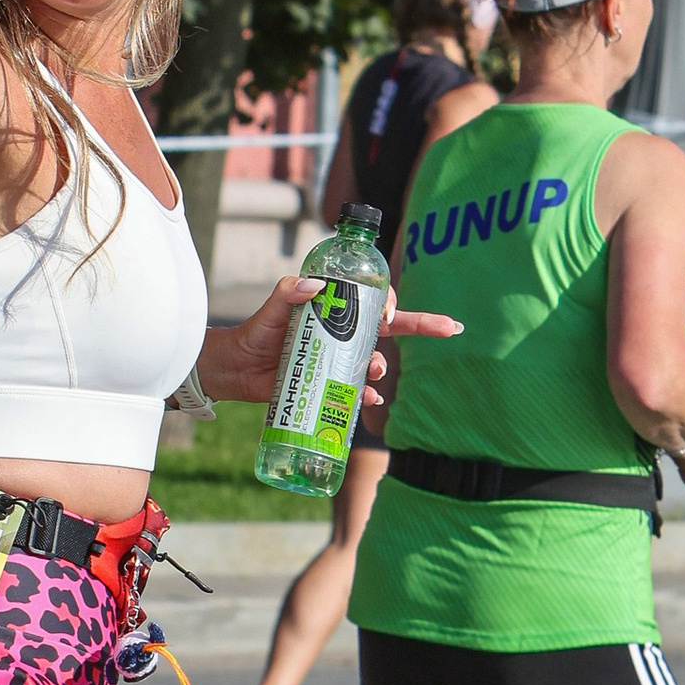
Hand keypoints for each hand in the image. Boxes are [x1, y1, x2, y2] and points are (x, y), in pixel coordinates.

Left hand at [196, 271, 462, 406]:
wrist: (236, 368)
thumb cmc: (255, 332)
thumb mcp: (272, 310)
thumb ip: (288, 293)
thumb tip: (312, 284)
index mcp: (337, 309)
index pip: (374, 299)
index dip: (389, 302)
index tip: (388, 311)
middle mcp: (344, 332)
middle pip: (392, 328)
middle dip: (423, 326)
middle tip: (448, 328)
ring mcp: (339, 358)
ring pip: (374, 361)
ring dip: (382, 367)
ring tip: (374, 374)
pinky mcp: (329, 383)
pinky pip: (356, 390)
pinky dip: (366, 396)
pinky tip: (369, 400)